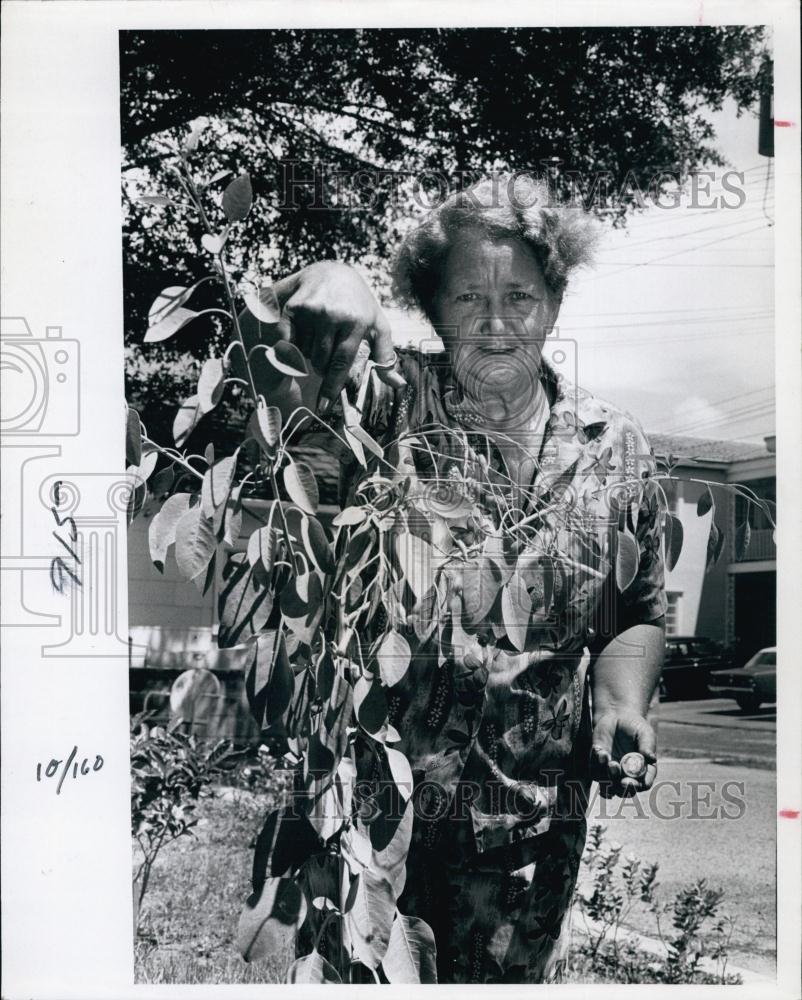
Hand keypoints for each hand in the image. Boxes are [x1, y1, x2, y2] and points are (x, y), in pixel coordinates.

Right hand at [273, 262, 405, 411]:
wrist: (333, 272)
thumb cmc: (359, 304)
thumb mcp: (378, 326)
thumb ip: (386, 356)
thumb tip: (398, 384)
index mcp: (357, 322)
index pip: (342, 363)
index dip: (331, 387)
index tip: (323, 406)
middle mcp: (334, 315)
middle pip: (320, 361)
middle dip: (322, 366)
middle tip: (328, 352)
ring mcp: (313, 310)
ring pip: (304, 352)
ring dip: (309, 353)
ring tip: (320, 335)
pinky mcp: (295, 306)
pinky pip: (288, 340)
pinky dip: (293, 343)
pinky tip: (304, 332)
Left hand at [591, 708, 656, 797]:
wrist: (617, 717)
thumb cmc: (635, 727)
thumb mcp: (645, 733)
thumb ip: (647, 745)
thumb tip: (650, 758)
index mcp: (644, 771)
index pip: (643, 785)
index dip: (636, 787)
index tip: (629, 782)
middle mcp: (628, 776)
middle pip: (623, 791)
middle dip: (618, 786)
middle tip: (615, 769)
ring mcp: (612, 773)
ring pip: (606, 786)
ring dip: (604, 775)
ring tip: (605, 756)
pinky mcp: (598, 765)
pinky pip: (594, 772)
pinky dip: (595, 764)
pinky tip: (599, 750)